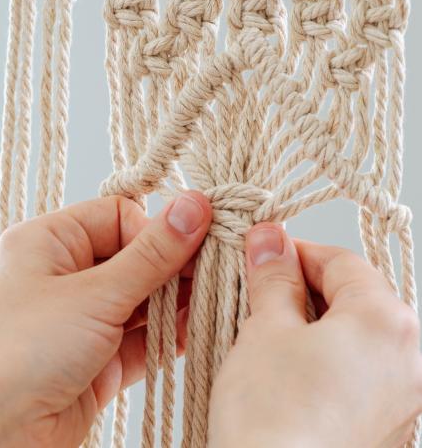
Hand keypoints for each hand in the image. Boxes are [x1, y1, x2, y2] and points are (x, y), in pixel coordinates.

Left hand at [0, 192, 211, 447]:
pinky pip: (139, 338)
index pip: (118, 216)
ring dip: (173, 302)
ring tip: (214, 298)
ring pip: (139, 299)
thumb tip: (195, 204)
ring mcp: (80, 319)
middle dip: (172, 267)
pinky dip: (166, 335)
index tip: (192, 244)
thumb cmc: (21, 350)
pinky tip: (195, 329)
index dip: (154, 230)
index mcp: (50, 241)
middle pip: (133, 258)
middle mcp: (64, 275)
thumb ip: (152, 254)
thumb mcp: (95, 294)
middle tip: (216, 269)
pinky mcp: (94, 359)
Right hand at [209, 223, 421, 447]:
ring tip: (266, 326)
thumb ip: (273, 277)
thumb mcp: (266, 328)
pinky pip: (358, 368)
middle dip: (303, 286)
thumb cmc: (273, 415)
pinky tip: (286, 365)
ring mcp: (403, 398)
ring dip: (311, 320)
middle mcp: (411, 359)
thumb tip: (270, 240)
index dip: (295, 251)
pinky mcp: (386, 426)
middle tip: (258, 289)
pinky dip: (324, 353)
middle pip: (354, 296)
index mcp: (387, 323)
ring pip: (355, 332)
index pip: (342, 261)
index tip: (262, 252)